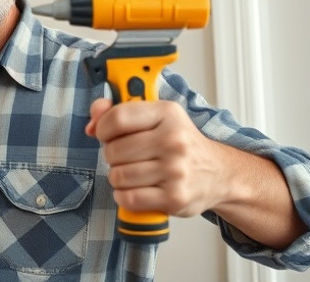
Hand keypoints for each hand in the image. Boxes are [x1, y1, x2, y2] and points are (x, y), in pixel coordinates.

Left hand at [86, 98, 230, 217]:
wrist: (218, 173)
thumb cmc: (179, 143)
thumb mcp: (155, 117)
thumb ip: (116, 111)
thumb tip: (91, 125)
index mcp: (167, 113)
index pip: (117, 118)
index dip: (103, 128)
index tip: (107, 134)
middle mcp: (174, 140)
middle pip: (114, 150)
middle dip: (113, 156)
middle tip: (128, 156)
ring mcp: (176, 171)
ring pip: (118, 176)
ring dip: (118, 177)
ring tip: (134, 173)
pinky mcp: (175, 198)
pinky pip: (129, 198)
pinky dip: (124, 196)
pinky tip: (136, 189)